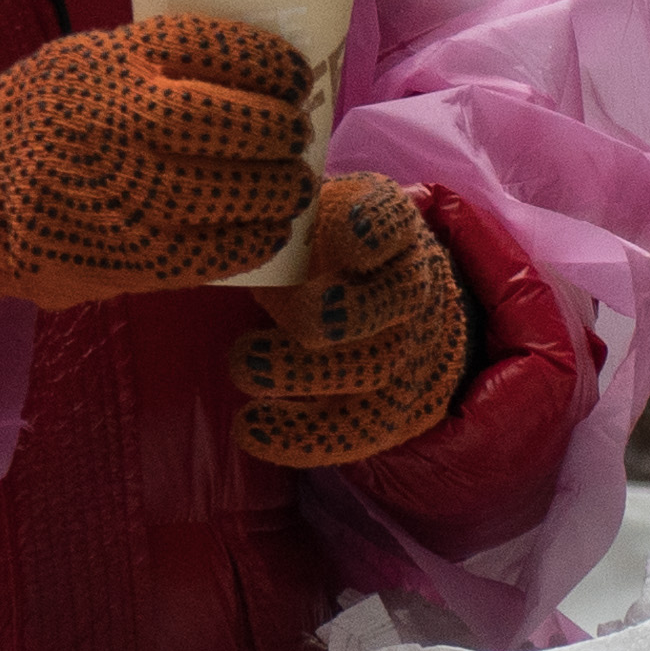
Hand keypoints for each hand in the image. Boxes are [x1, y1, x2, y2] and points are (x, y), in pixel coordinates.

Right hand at [0, 13, 317, 308]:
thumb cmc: (39, 119)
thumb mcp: (82, 63)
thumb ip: (151, 61)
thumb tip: (258, 72)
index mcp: (107, 63)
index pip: (206, 45)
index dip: (266, 62)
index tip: (293, 76)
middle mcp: (111, 122)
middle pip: (222, 122)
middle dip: (277, 131)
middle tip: (297, 136)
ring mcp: (114, 193)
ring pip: (221, 193)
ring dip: (274, 192)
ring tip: (293, 186)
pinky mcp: (116, 257)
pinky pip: (202, 254)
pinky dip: (246, 242)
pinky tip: (267, 231)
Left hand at [236, 173, 469, 466]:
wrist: (394, 308)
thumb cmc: (328, 253)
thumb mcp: (315, 215)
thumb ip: (285, 216)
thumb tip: (237, 217)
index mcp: (390, 231)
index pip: (393, 221)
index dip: (371, 230)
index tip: (344, 239)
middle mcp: (411, 288)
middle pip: (395, 301)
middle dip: (340, 312)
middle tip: (289, 313)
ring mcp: (406, 351)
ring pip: (375, 368)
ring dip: (307, 374)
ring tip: (245, 366)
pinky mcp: (393, 408)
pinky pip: (356, 430)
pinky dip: (302, 436)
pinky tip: (250, 428)